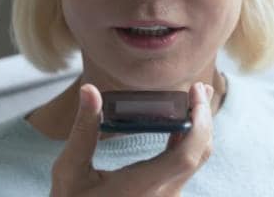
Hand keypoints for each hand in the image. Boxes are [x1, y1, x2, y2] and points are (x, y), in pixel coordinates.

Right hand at [50, 82, 214, 196]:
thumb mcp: (70, 170)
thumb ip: (84, 130)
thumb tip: (89, 90)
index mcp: (141, 186)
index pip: (186, 155)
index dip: (200, 122)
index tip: (195, 92)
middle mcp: (162, 194)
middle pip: (198, 153)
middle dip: (204, 117)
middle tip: (199, 88)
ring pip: (195, 160)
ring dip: (198, 128)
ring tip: (195, 99)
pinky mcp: (164, 196)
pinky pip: (184, 167)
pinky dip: (187, 142)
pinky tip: (180, 123)